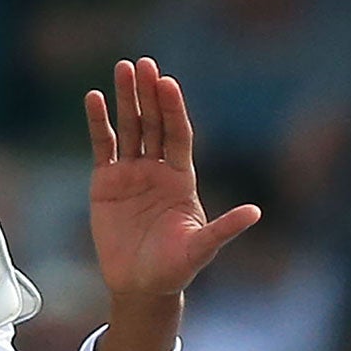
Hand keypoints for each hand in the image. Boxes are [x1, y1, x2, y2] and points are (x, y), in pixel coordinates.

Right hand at [86, 58, 258, 350]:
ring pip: (130, 128)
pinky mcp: (106, 182)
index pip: (178, 134)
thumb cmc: (175, 269)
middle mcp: (158, 169)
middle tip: (144, 64)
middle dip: (149, 94)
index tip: (167, 83)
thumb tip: (255, 213)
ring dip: (126, 98)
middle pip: (154, 123)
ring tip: (123, 67)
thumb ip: (223, 229)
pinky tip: (94, 98)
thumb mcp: (200, 249)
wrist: (141, 287)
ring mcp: (132, 173)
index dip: (173, 109)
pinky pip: (103, 146)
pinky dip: (98, 123)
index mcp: (182, 178)